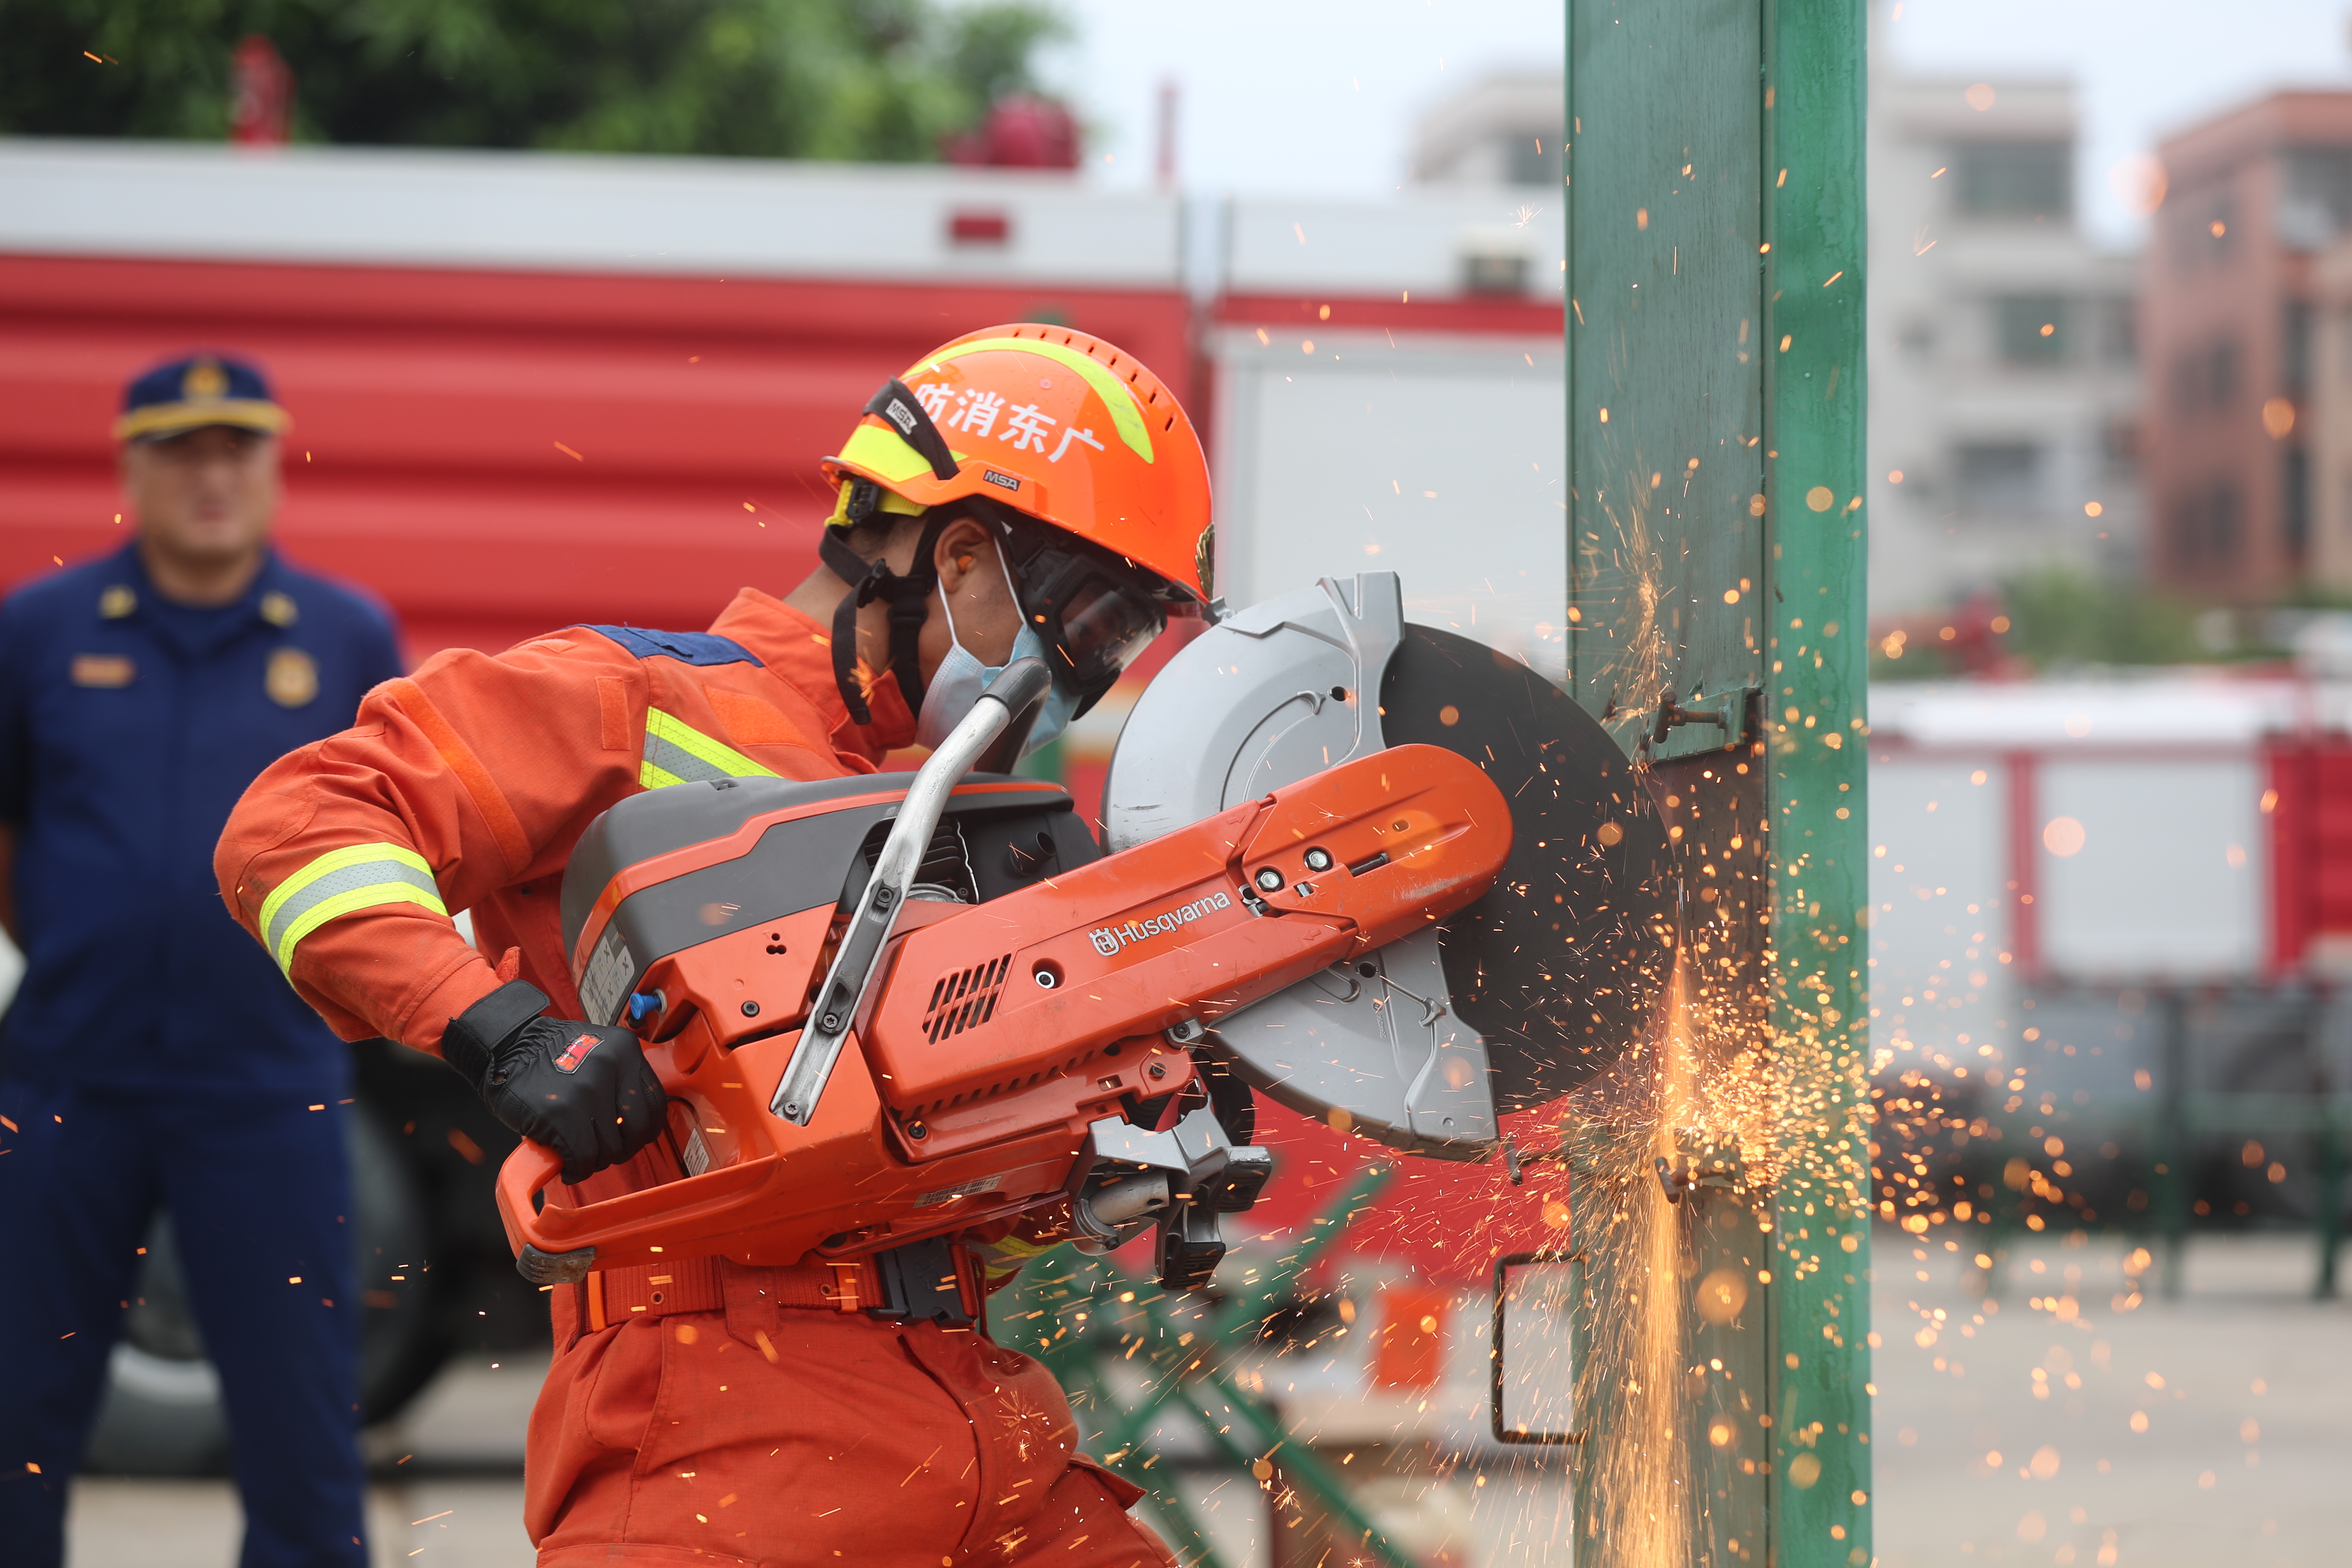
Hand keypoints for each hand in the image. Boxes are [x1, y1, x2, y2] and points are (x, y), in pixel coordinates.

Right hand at [442, 980, 666, 1182]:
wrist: (505, 1047)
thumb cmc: (549, 1054)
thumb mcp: (597, 1052)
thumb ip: (621, 1079)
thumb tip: (636, 1121)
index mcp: (625, 1050)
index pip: (656, 1102)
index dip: (645, 1129)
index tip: (631, 1137)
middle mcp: (611, 1067)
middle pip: (638, 1130)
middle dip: (623, 1148)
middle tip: (604, 1150)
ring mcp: (587, 1091)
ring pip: (610, 1148)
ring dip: (595, 1160)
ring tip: (580, 1154)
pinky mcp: (561, 1114)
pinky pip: (583, 1158)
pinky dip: (577, 1170)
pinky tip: (568, 1166)